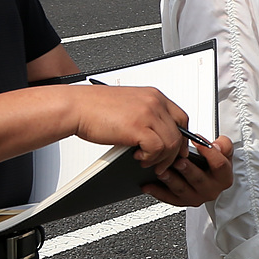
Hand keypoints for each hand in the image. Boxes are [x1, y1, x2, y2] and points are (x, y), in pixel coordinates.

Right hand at [73, 84, 190, 175]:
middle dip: (175, 152)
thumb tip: (157, 134)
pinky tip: (138, 157)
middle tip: (165, 163)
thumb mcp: (129, 105)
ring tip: (147, 162)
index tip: (178, 149)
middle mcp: (154, 102)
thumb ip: (146, 115)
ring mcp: (148, 113)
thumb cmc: (95, 107)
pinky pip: (157, 149)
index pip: (181, 117)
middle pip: (179, 132)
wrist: (76, 106)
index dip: (182, 137)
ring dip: (161, 158)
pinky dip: (150, 158)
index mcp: (153, 95)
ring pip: (171, 143)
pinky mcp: (138, 127)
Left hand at [145, 135, 233, 207]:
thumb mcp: (224, 153)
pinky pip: (169, 199)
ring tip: (161, 172)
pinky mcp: (183, 202)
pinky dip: (157, 192)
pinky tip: (148, 185)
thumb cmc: (214, 165)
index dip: (209, 152)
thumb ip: (223, 146)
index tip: (197, 140)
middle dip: (187, 170)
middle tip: (178, 161)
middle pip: (199, 180)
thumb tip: (216, 145)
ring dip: (170, 181)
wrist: (210, 181)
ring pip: (182, 190)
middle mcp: (211, 190)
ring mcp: (196, 197)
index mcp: (223, 178)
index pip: (219, 165)